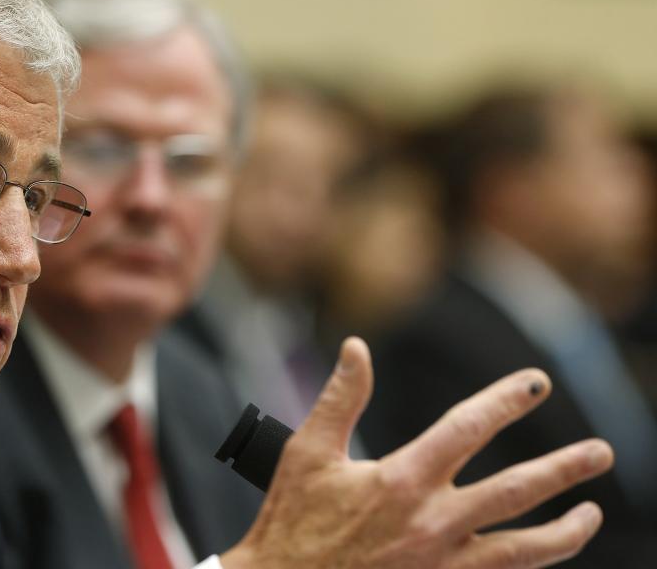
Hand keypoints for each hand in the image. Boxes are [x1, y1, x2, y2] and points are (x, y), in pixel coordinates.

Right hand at [221, 337, 612, 568]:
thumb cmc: (293, 521)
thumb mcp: (307, 452)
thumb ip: (340, 398)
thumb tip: (356, 348)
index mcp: (401, 479)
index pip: (467, 428)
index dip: (505, 400)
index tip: (536, 383)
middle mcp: (432, 522)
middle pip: (515, 490)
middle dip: (563, 468)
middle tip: (601, 452)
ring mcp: (441, 564)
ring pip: (522, 549)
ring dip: (564, 531)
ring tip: (592, 514)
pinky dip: (527, 567)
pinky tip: (542, 556)